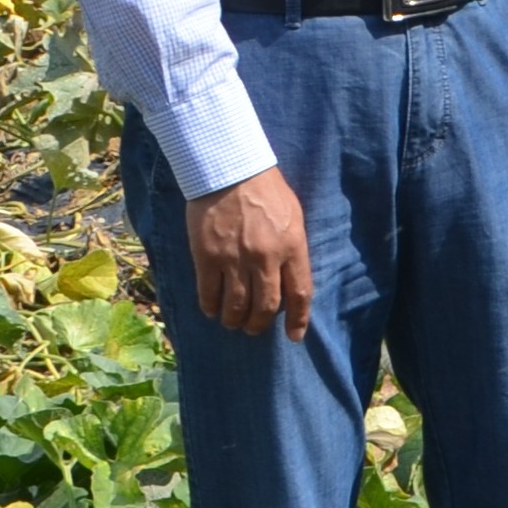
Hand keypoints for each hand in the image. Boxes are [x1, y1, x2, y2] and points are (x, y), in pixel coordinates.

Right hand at [184, 167, 315, 337]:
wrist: (229, 170)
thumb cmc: (266, 191)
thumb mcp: (293, 217)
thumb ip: (293, 249)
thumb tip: (290, 281)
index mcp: (292, 246)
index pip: (299, 293)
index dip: (298, 320)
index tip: (294, 336)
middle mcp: (265, 258)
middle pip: (266, 307)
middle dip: (259, 325)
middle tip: (253, 328)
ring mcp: (234, 259)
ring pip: (236, 306)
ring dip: (234, 320)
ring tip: (232, 321)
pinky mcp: (207, 256)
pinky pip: (208, 294)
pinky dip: (210, 307)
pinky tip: (212, 309)